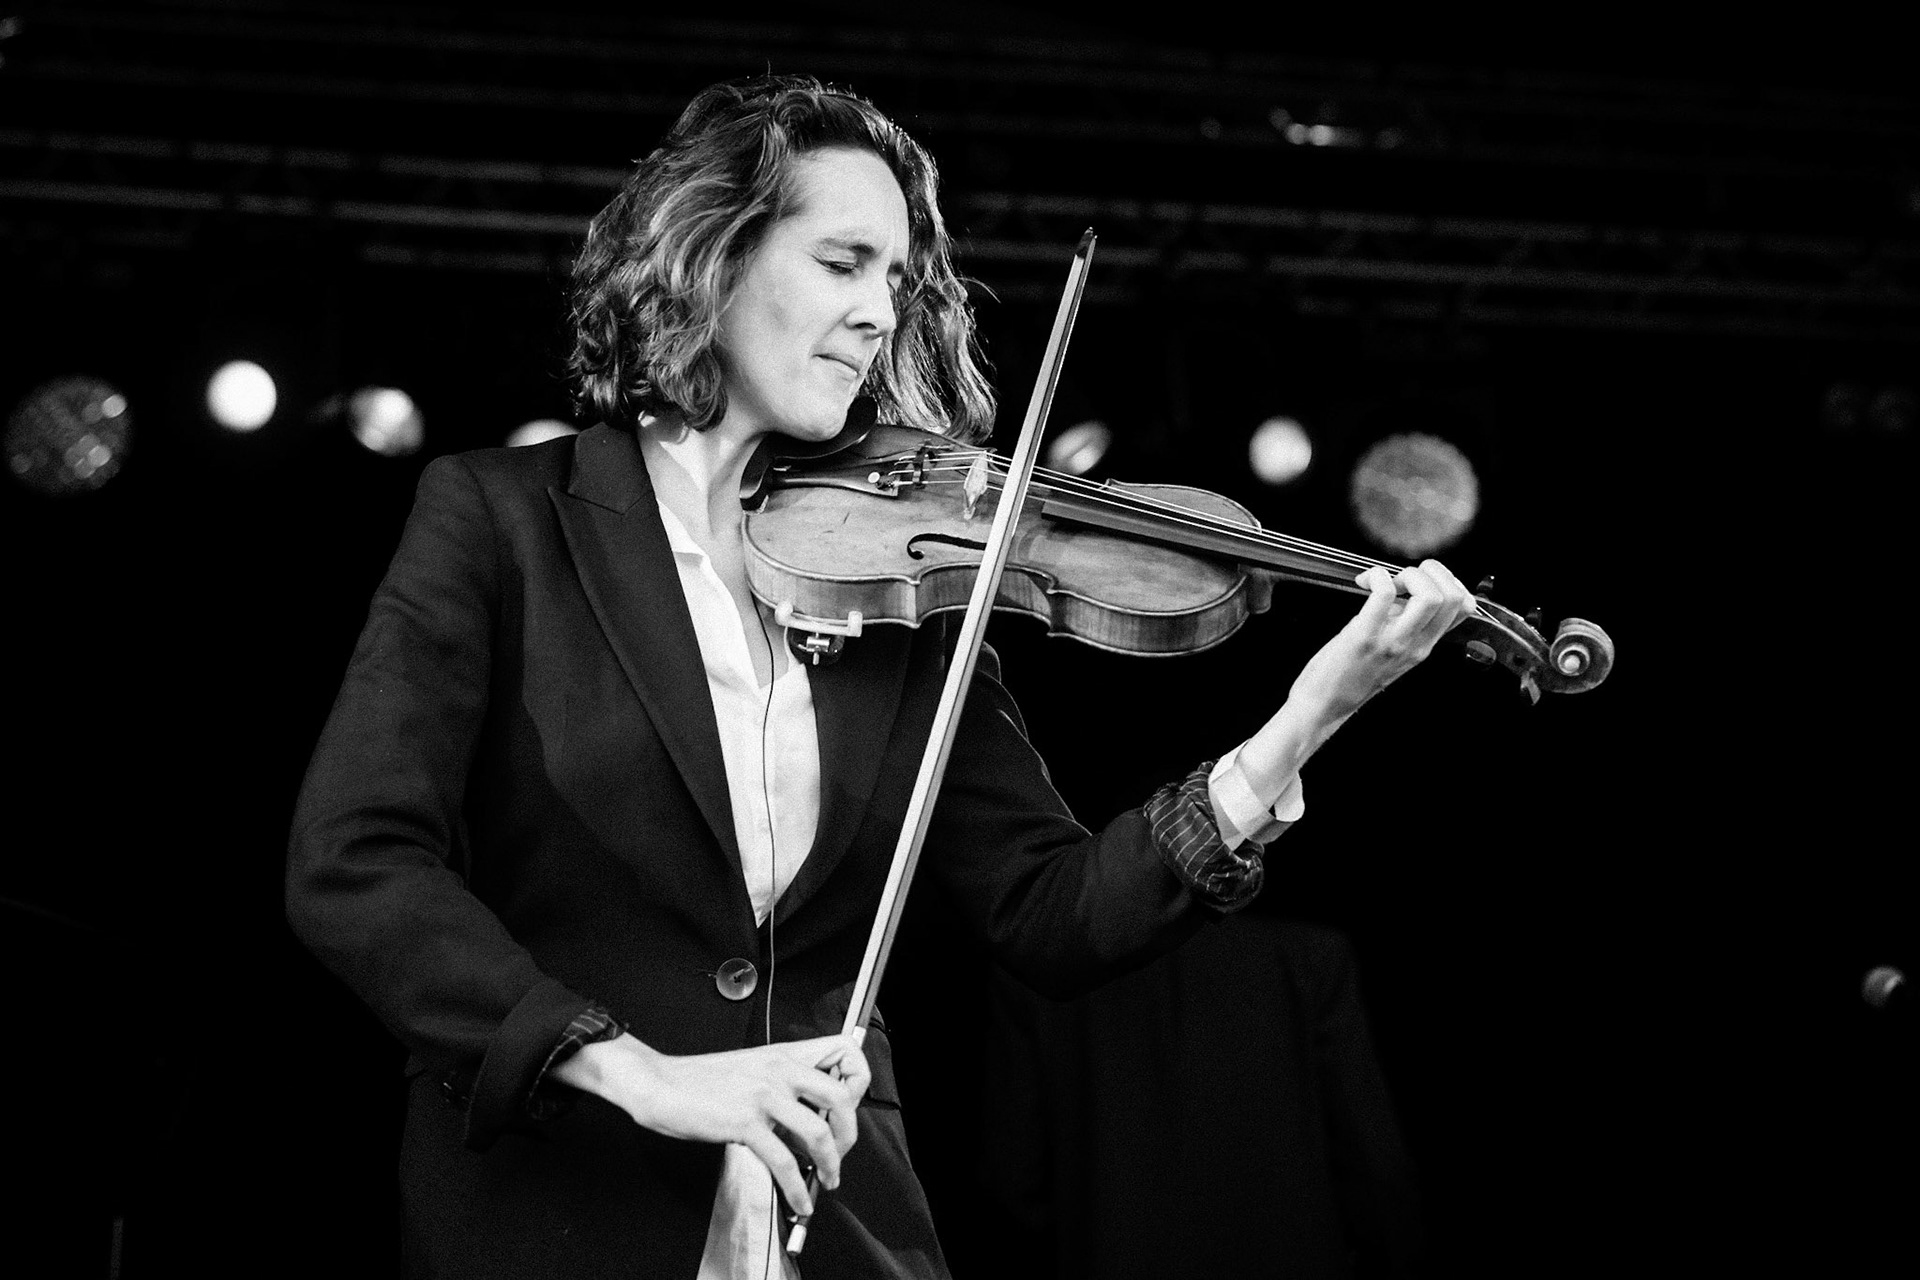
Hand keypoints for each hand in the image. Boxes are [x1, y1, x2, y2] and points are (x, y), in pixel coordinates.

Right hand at [557, 1031, 869, 1215]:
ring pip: (819, 1133)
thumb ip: (784, 1089)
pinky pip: (784, 1161)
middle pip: (843, 1096)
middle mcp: (780, 1070)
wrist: (659, 1083)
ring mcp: (764, 1095)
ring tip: (826, 1180)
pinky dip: (796, 1188)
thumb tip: (812, 1126)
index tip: (847, 1110)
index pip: (845, 1052)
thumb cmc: (701, 1081)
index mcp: (785, 1055)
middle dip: (850, 1134)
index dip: (857, 1082)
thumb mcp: (752, 1071)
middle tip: (841, 1153)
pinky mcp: (744, 1122)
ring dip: (830, 1165)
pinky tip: (798, 1199)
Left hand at [1288, 559, 1475, 724]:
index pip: (1464, 608)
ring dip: (1410, 575)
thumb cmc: (1351, 676)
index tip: (1424, 579)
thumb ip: (1406, 625)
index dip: (1450, 581)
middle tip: (1404, 578)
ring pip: (1430, 596)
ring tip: (1388, 581)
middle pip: (1452, 598)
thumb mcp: (1393, 651)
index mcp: (1424, 646)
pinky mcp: (1364, 636)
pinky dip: (1378, 576)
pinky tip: (1365, 581)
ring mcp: (1392, 642)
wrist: (1324, 704)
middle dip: (1432, 572)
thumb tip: (1406, 593)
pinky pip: (1384, 594)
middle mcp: (1415, 645)